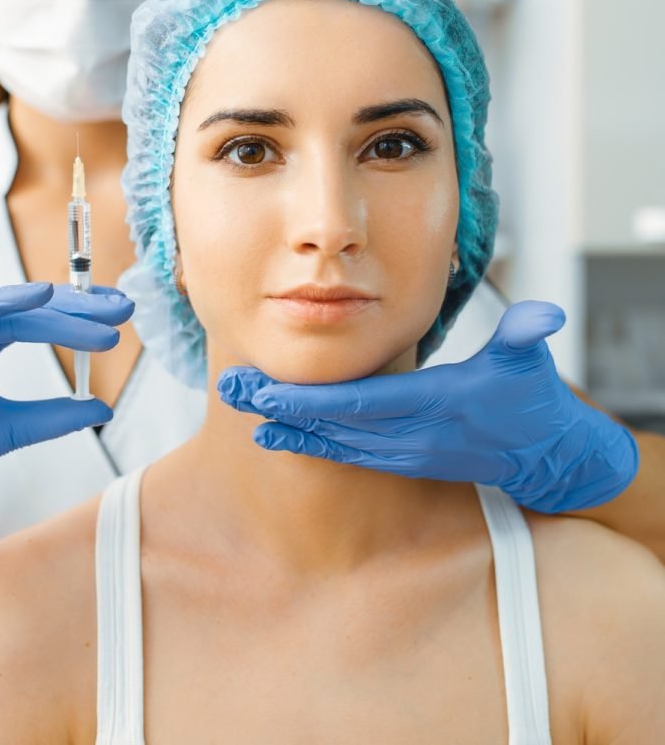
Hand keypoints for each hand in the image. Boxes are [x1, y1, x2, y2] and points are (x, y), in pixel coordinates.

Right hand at [0, 282, 132, 567]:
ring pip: (7, 310)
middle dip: (80, 309)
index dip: (81, 320)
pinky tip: (39, 296)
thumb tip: (103, 407)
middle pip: (32, 312)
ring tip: (100, 312)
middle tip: (125, 309)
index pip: (41, 324)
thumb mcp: (2, 432)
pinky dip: (1, 303)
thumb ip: (50, 418)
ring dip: (56, 308)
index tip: (120, 322)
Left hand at [218, 301, 638, 512]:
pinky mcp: (400, 461)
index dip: (310, 399)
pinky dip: (306, 442)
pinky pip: (344, 454)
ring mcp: (404, 453)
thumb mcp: (529, 363)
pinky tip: (271, 434)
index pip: (361, 403)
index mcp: (434, 404)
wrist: (543, 457)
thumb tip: (546, 315)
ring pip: (332, 441)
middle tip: (229, 388)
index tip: (265, 389)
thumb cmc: (531, 399)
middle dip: (279, 406)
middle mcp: (411, 436)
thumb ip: (526, 336)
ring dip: (283, 423)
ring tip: (239, 404)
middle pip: (333, 423)